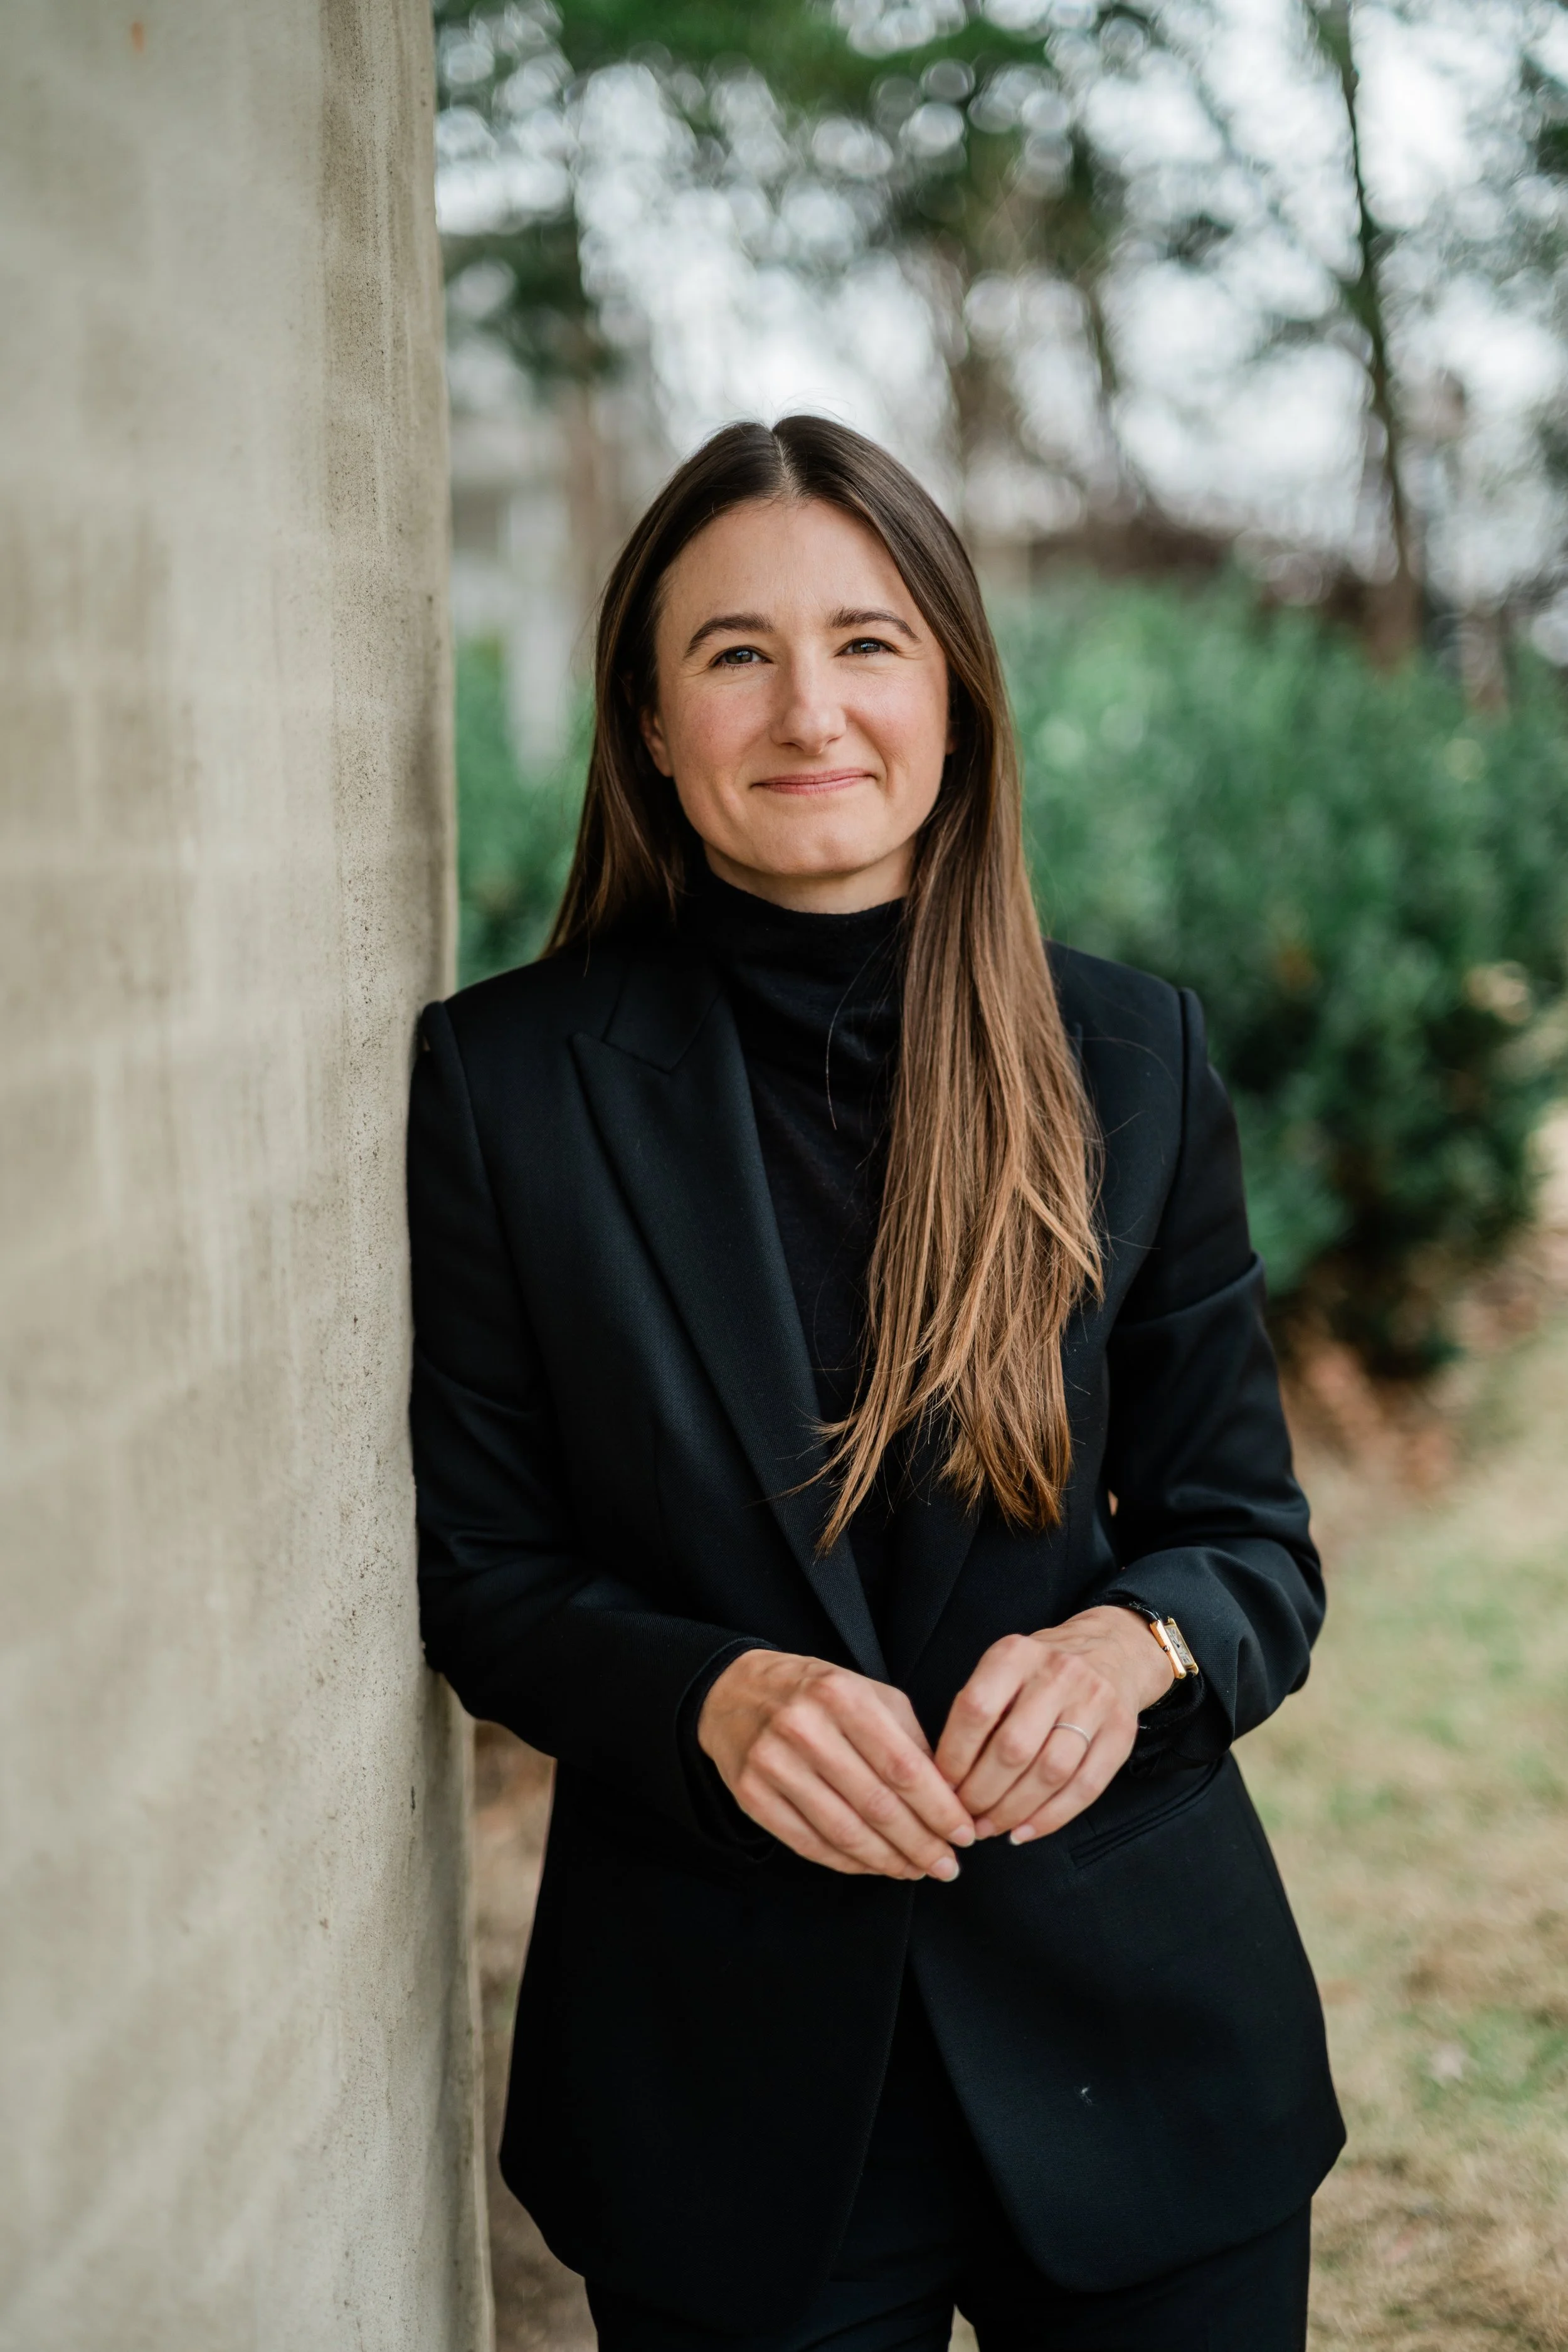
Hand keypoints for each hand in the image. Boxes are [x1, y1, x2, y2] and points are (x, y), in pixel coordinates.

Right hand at [698, 1650, 976, 1880]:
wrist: (734, 1690)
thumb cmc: (816, 1693)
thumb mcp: (868, 1693)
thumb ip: (909, 1738)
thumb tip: (948, 1797)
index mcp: (841, 1696)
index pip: (902, 1767)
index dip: (939, 1808)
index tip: (964, 1834)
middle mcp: (804, 1729)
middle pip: (876, 1805)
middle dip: (920, 1843)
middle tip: (947, 1865)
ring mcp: (772, 1764)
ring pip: (843, 1831)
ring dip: (888, 1861)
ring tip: (916, 1870)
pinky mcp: (751, 1795)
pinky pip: (809, 1843)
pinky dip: (848, 1863)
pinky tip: (874, 1865)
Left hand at [934, 1607, 1174, 1846]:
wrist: (1112, 1650)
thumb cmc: (1041, 1671)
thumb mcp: (1004, 1669)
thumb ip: (978, 1711)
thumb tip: (946, 1777)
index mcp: (1016, 1655)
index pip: (976, 1710)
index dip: (954, 1757)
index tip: (941, 1787)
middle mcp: (1058, 1674)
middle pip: (1013, 1747)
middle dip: (982, 1793)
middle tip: (965, 1817)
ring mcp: (1094, 1702)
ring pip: (1050, 1772)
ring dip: (1014, 1810)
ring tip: (991, 1827)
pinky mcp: (1121, 1732)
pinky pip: (1085, 1787)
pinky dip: (1051, 1817)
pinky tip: (1025, 1831)